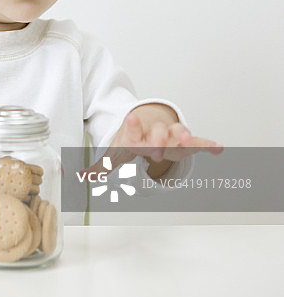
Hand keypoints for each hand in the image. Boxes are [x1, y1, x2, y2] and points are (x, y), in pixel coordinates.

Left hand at [83, 110, 222, 178]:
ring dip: (181, 136)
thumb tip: (78, 177)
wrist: (146, 124)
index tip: (129, 118)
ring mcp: (170, 135)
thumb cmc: (130, 144)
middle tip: (155, 150)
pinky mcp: (185, 142)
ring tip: (185, 138)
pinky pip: (198, 142)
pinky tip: (218, 148)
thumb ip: (99, 169)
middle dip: (157, 140)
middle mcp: (154, 133)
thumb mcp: (115, 155)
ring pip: (177, 132)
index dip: (131, 126)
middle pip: (157, 133)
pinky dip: (207, 144)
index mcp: (135, 136)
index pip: (132, 131)